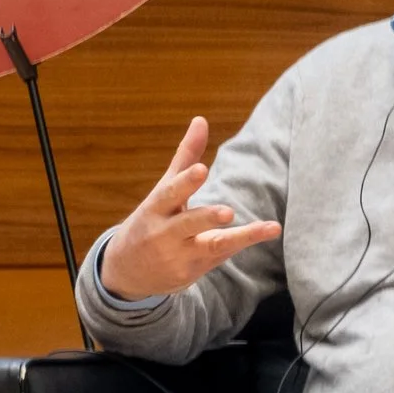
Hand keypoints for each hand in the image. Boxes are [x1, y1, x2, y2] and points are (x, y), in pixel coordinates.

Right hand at [99, 116, 282, 300]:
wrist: (126, 271)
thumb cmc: (151, 220)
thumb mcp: (163, 191)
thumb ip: (185, 157)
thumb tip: (201, 119)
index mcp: (156, 207)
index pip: (170, 193)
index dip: (186, 182)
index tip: (202, 170)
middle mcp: (164, 233)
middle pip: (187, 223)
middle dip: (206, 218)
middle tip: (227, 212)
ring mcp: (177, 256)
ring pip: (212, 246)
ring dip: (239, 238)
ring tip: (267, 228)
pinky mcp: (190, 273)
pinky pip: (220, 256)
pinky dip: (240, 244)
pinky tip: (264, 232)